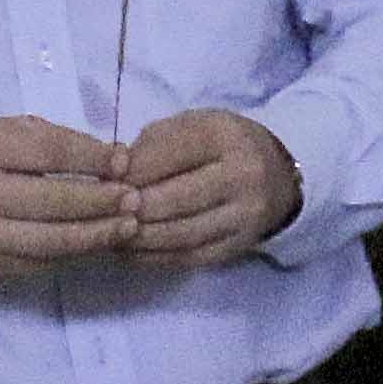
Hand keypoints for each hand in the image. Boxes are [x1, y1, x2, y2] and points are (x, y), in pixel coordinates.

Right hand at [0, 116, 124, 279]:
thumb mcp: (1, 133)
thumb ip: (51, 141)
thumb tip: (113, 159)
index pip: (49, 152)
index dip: (92, 157)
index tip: (124, 160)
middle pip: (54, 200)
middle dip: (102, 200)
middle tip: (136, 198)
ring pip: (52, 240)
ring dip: (98, 234)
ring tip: (129, 225)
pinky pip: (42, 262)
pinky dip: (76, 253)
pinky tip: (100, 243)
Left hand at [113, 109, 302, 267]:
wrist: (279, 177)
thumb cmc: (222, 146)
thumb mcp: (193, 126)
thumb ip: (152, 144)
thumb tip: (113, 175)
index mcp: (226, 136)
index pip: (168, 154)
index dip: (130, 171)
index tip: (105, 180)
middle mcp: (242, 176)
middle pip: (173, 199)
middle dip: (130, 208)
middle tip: (103, 211)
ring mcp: (244, 216)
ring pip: (179, 234)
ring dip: (137, 237)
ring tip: (110, 232)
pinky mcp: (238, 247)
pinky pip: (188, 258)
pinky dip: (152, 257)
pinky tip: (130, 251)